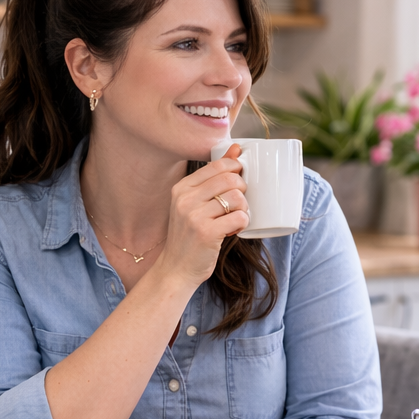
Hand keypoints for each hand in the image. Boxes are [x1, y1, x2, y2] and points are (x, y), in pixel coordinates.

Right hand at [151, 144, 249, 288]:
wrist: (175, 269)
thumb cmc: (189, 235)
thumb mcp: (193, 204)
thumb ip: (212, 179)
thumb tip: (236, 149)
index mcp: (182, 188)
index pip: (216, 165)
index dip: (235, 168)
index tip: (239, 179)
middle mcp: (185, 199)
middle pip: (229, 179)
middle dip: (242, 189)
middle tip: (238, 203)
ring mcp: (195, 216)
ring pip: (237, 197)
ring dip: (243, 208)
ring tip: (235, 218)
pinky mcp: (207, 233)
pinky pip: (239, 217)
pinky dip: (242, 222)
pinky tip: (233, 229)